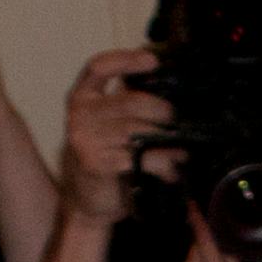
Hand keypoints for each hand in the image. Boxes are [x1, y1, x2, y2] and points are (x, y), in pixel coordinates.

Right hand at [55, 44, 169, 233]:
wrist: (87, 201)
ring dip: (166, 141)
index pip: (99, 67)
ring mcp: (86, 138)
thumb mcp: (108, 126)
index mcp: (81, 97)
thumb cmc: (104, 160)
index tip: (152, 60)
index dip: (126, 60)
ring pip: (137, 130)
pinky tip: (172, 170)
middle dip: (160, 110)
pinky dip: (161, 164)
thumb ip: (125, 107)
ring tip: (182, 151)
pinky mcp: (97, 163)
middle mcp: (79, 114)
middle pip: (128, 101)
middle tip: (177, 120)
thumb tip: (167, 95)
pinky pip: (139, 157)